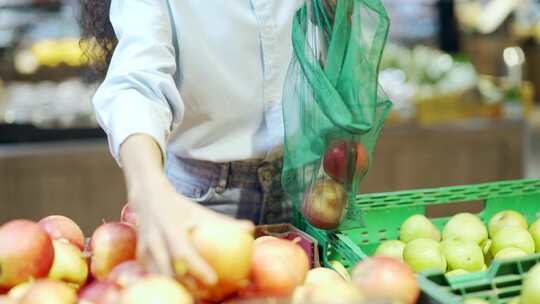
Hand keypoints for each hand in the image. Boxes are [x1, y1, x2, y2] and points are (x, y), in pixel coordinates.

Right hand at [132, 177, 253, 284]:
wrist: (148, 197)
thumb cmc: (180, 208)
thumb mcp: (201, 212)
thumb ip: (225, 222)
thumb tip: (250, 228)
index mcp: (171, 229)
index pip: (184, 253)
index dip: (198, 268)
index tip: (214, 280)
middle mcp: (155, 242)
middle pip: (171, 272)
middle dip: (189, 286)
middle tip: (209, 295)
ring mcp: (144, 251)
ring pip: (161, 277)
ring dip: (179, 288)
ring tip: (198, 297)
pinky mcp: (140, 258)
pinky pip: (154, 276)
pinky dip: (169, 284)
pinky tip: (184, 291)